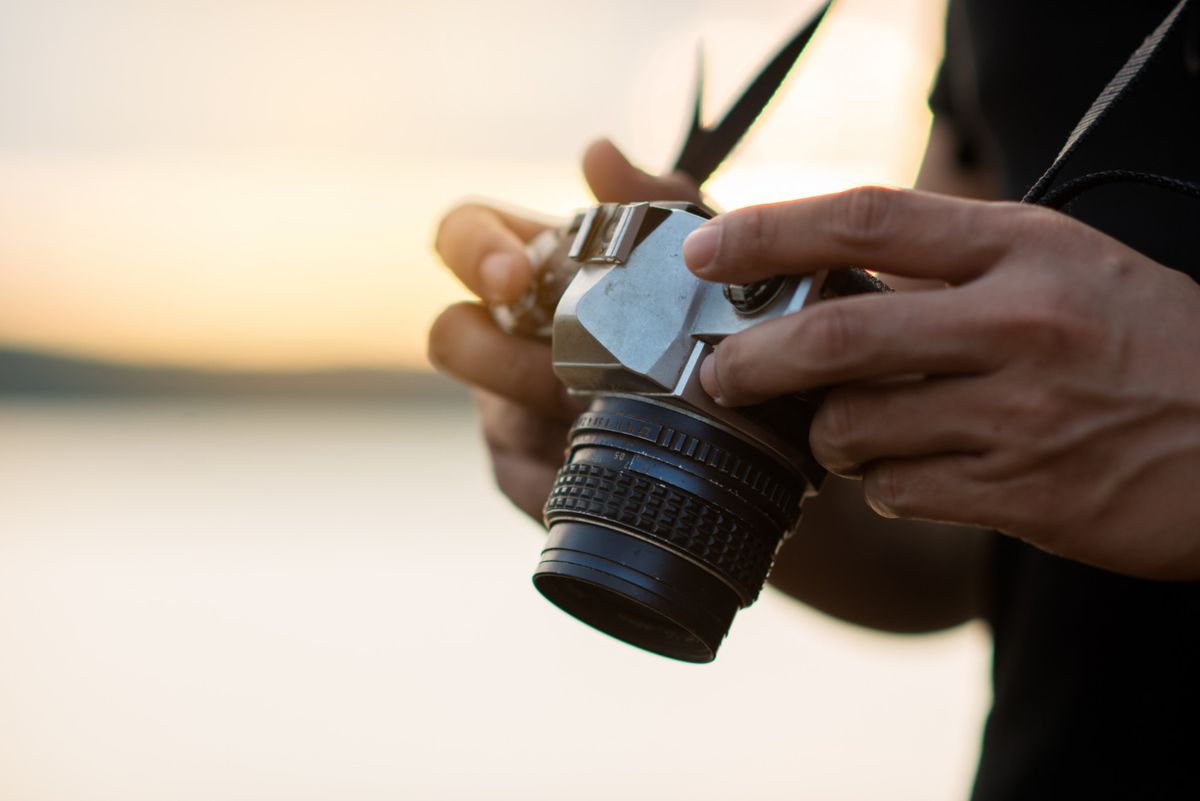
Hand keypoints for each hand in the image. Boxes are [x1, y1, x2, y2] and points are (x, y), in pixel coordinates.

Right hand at [428, 140, 700, 520]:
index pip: (465, 235)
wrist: (751, 426)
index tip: (512, 276)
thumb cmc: (703, 323)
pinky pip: (526, 479)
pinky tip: (615, 473)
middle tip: (557, 371)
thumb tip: (596, 153)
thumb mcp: (695, 260)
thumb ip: (652, 203)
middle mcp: (511, 333)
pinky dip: (568, 477)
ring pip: (492, 412)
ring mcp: (512, 405)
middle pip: (451, 334)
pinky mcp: (526, 472)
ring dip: (545, 418)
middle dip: (493, 354)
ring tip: (605, 417)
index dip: (474, 250)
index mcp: (538, 267)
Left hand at [682, 187, 1199, 578]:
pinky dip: (882, 486)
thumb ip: (953, 266)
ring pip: (857, 430)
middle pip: (837, 336)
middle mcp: (1018, 324)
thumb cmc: (1145, 341)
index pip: (868, 219)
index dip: (769, 230)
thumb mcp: (1062, 267)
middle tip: (718, 373)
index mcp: (1024, 248)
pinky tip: (911, 473)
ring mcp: (1023, 415)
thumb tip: (824, 276)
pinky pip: (901, 493)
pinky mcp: (1028, 496)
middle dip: (752, 360)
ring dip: (828, 436)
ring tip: (848, 430)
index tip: (705, 248)